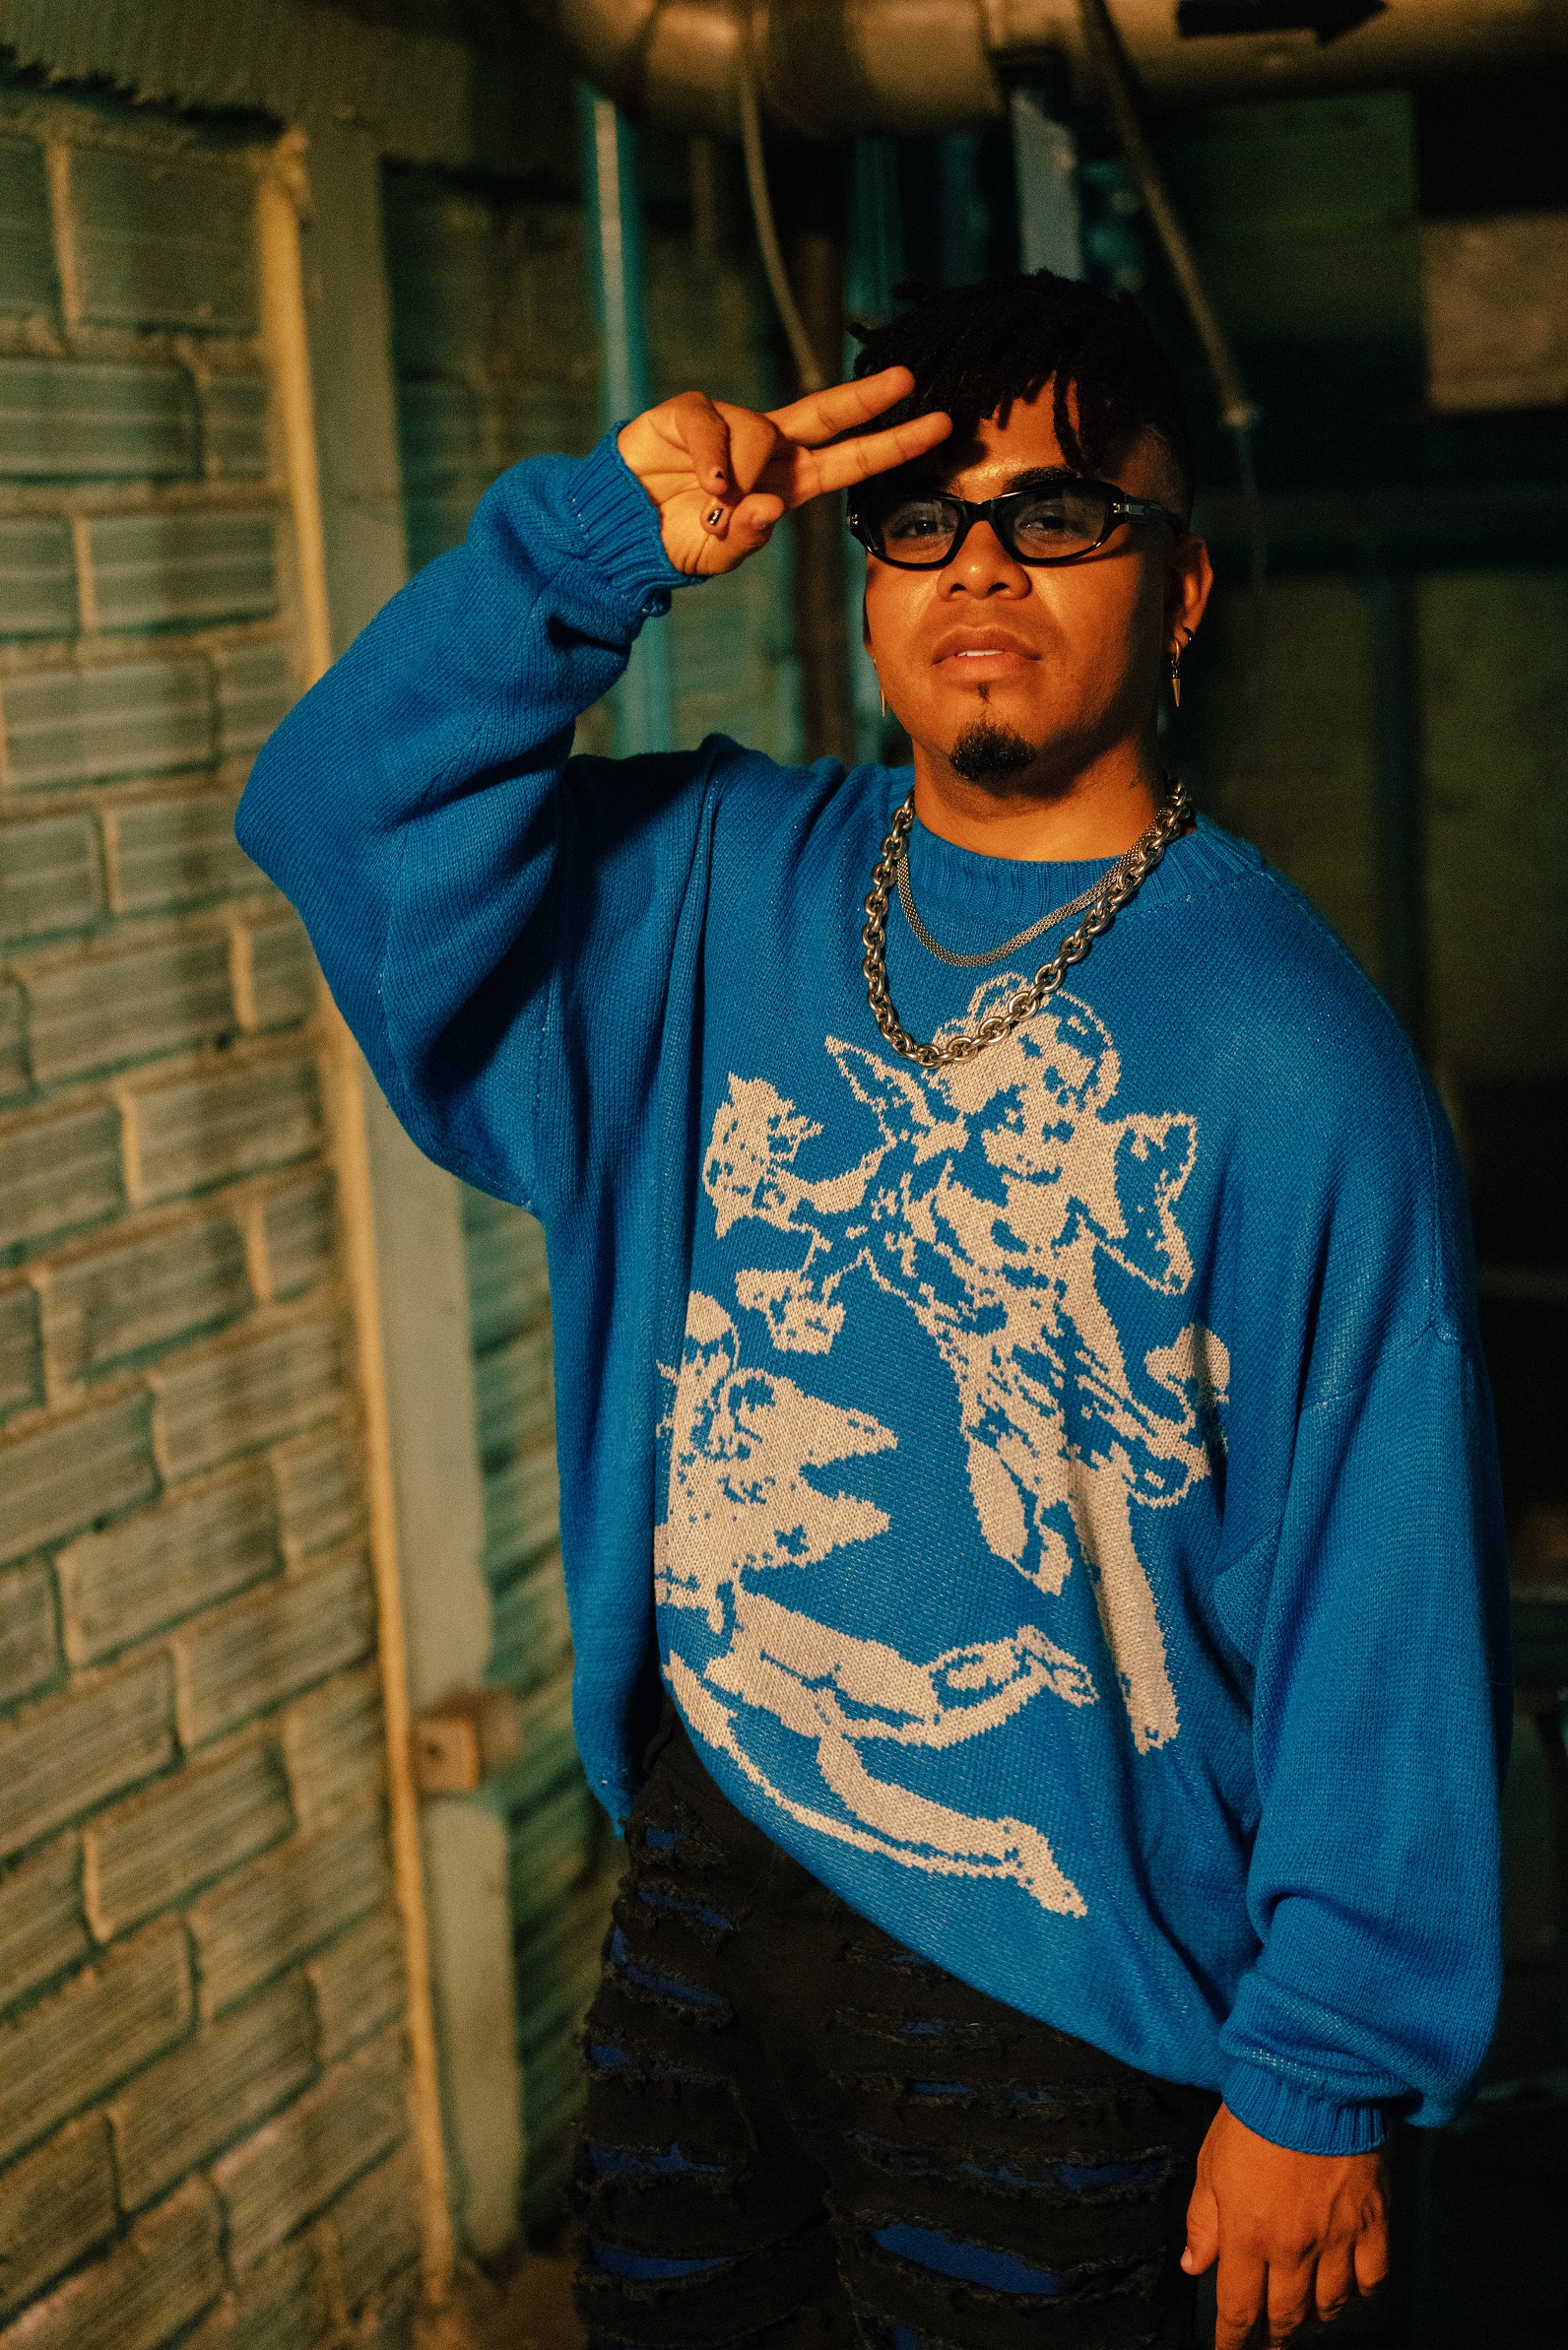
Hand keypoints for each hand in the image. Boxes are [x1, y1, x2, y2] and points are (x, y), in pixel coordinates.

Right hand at [616, 367, 949, 577]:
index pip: (851, 459)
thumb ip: (745, 536)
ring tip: (715, 503)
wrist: (621, 529)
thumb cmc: (676, 541)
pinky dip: (710, 458)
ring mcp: (730, 426)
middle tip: (907, 381)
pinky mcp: (690, 414)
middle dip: (867, 397)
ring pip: (760, 432)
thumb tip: (770, 507)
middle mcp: (768, 448)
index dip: (893, 442)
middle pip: (827, 413)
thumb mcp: (717, 554)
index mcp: (789, 482)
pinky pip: (711, 424)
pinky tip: (705, 486)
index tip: (939, 427)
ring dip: (744, 471)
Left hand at [1183, 2104, 1388, 2346]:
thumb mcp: (1211, 2164)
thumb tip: (1195, 2265)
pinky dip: (1360, 2291)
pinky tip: (1349, 2288)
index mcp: (1249, 2236)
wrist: (1311, 2079)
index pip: (1239, 2308)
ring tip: (1306, 2316)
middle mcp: (1295, 2249)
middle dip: (1275, 2335)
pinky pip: (1372, 2277)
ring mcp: (1338, 2239)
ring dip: (1315, 2317)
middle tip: (1269, 2341)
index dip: (1233, 2339)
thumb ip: (1204, 2220)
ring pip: (1330, 2304)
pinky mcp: (1372, 2222)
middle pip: (1287, 2315)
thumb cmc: (1253, 2116)